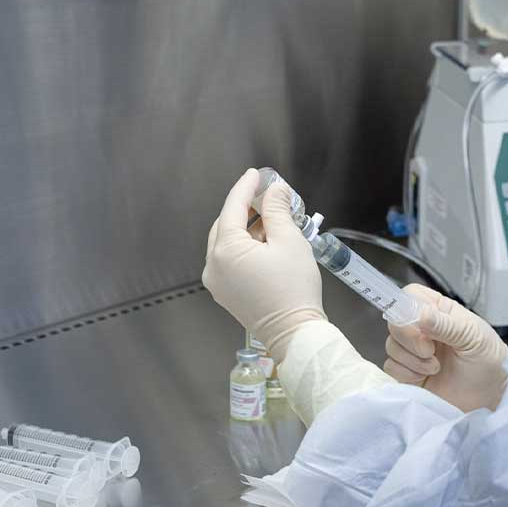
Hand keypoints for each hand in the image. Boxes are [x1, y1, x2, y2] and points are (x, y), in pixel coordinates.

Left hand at [203, 169, 326, 358]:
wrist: (294, 332)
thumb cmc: (293, 288)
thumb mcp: (289, 240)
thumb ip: (278, 210)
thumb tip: (275, 191)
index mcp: (225, 250)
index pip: (232, 208)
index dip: (246, 187)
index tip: (256, 175)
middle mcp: (213, 265)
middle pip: (226, 225)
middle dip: (245, 208)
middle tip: (266, 196)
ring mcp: (217, 282)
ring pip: (227, 243)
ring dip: (246, 228)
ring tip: (271, 220)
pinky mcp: (225, 293)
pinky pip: (229, 261)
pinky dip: (244, 247)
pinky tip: (264, 243)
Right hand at [384, 284, 507, 411]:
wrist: (491, 394)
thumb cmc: (489, 360)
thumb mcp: (473, 337)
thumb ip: (447, 325)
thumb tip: (422, 316)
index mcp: (439, 311)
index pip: (410, 295)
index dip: (407, 307)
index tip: (418, 324)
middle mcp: (423, 328)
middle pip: (395, 322)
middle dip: (410, 339)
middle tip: (431, 350)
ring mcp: (414, 351)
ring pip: (391, 345)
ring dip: (412, 359)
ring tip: (436, 367)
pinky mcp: (408, 373)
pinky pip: (391, 367)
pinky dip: (406, 373)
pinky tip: (426, 377)